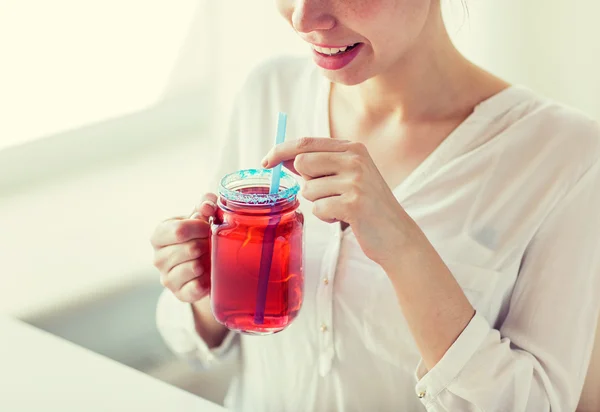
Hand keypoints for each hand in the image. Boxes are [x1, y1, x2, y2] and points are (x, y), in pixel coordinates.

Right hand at [150, 193, 216, 301]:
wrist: (202, 266)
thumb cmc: (199, 236)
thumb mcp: (200, 217)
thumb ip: (204, 205)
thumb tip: (207, 205)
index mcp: (160, 235)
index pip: (179, 231)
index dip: (200, 228)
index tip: (207, 227)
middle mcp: (158, 258)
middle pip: (190, 249)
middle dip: (206, 245)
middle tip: (209, 244)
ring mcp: (167, 278)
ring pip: (193, 268)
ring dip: (207, 262)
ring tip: (208, 258)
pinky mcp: (179, 294)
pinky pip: (196, 288)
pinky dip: (206, 281)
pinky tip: (208, 275)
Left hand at [262, 138, 417, 269]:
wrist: (396, 235)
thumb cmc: (367, 206)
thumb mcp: (348, 176)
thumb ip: (320, 165)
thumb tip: (284, 158)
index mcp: (353, 148)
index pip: (305, 142)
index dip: (280, 151)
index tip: (265, 162)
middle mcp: (355, 159)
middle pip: (302, 163)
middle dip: (306, 183)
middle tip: (327, 194)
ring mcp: (356, 181)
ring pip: (308, 190)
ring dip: (319, 203)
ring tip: (341, 207)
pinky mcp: (353, 203)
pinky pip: (317, 209)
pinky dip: (326, 217)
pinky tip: (344, 218)